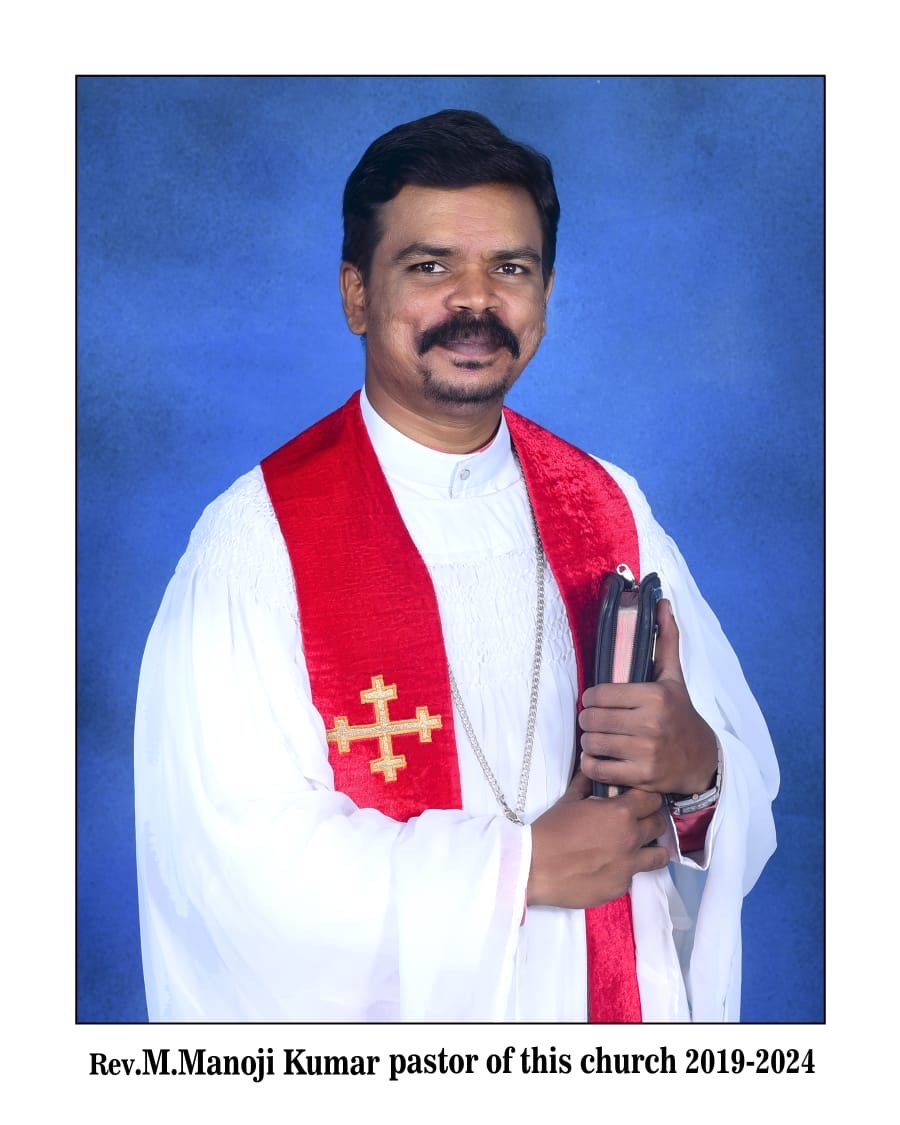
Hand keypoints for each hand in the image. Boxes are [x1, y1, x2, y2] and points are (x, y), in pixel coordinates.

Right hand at [527, 772, 668, 907]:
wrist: (535, 867)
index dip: (646, 797)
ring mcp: (628, 866)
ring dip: (650, 849)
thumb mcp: (568, 800)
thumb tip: (592, 771)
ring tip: (635, 848)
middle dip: (649, 820)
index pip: (653, 799)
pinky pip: (633, 876)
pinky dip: (624, 870)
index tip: (638, 800)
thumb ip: (586, 784)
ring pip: (659, 855)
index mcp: (621, 813)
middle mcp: (631, 839)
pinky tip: (606, 867)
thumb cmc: (550, 830)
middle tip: (634, 822)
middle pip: (659, 824)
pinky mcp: (620, 887)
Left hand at [578, 599, 717, 795]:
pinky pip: (596, 770)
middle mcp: (651, 724)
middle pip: (591, 719)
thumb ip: (665, 640)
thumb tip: (663, 603)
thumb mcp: (673, 678)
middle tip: (596, 722)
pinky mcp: (641, 778)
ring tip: (598, 739)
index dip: (591, 698)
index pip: (598, 694)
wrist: (701, 760)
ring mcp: (646, 752)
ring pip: (591, 744)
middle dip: (588, 720)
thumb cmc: (680, 714)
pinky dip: (591, 766)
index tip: (597, 702)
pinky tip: (600, 759)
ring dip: (588, 743)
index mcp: (655, 696)